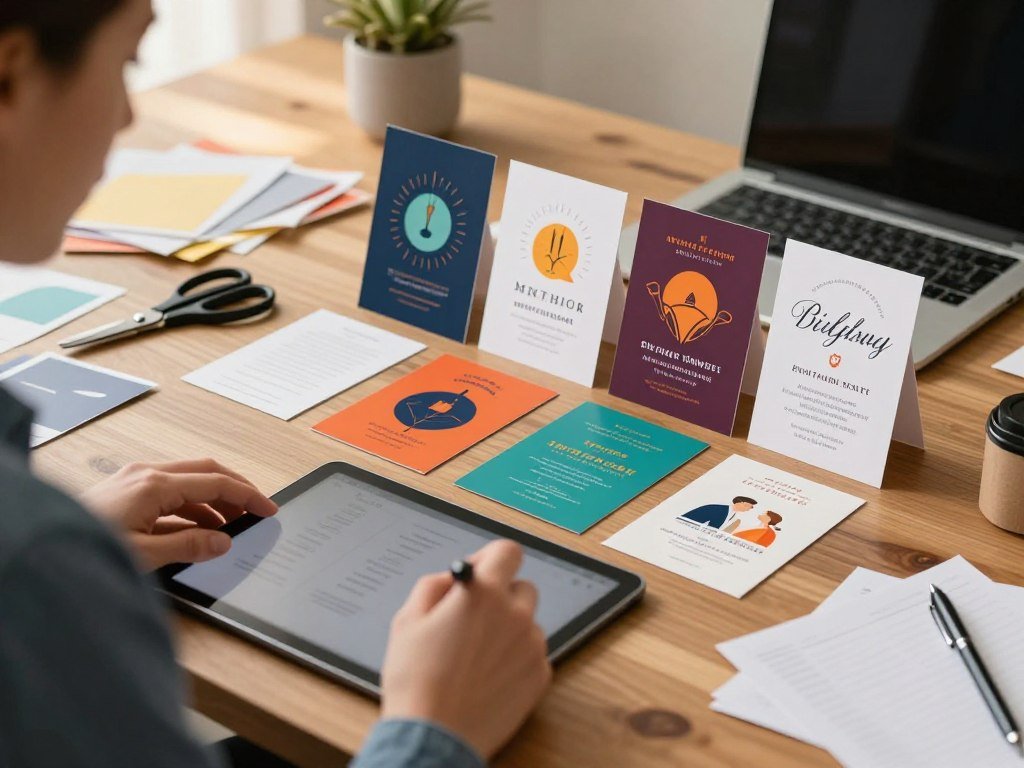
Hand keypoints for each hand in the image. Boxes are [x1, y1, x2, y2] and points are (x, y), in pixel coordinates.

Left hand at [79, 459, 276, 570]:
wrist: (44, 545)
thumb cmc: (86, 546)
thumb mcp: (144, 554)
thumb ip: (189, 545)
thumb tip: (223, 541)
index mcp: (154, 485)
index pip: (216, 482)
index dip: (247, 495)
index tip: (268, 508)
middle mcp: (145, 474)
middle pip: (206, 471)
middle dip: (235, 489)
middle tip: (256, 509)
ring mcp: (133, 479)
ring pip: (188, 480)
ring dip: (213, 500)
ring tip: (231, 526)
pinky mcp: (124, 490)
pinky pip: (170, 491)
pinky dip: (191, 506)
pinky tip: (197, 529)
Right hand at [379, 540, 551, 758]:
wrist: (433, 736)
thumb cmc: (415, 680)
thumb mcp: (408, 619)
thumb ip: (434, 585)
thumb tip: (454, 578)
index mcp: (482, 593)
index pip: (508, 551)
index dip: (492, 558)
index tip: (480, 572)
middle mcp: (515, 615)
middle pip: (522, 587)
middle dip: (500, 596)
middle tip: (474, 619)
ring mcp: (531, 647)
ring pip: (527, 623)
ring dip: (508, 630)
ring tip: (475, 656)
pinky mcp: (540, 676)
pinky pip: (532, 654)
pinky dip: (515, 659)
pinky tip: (487, 677)